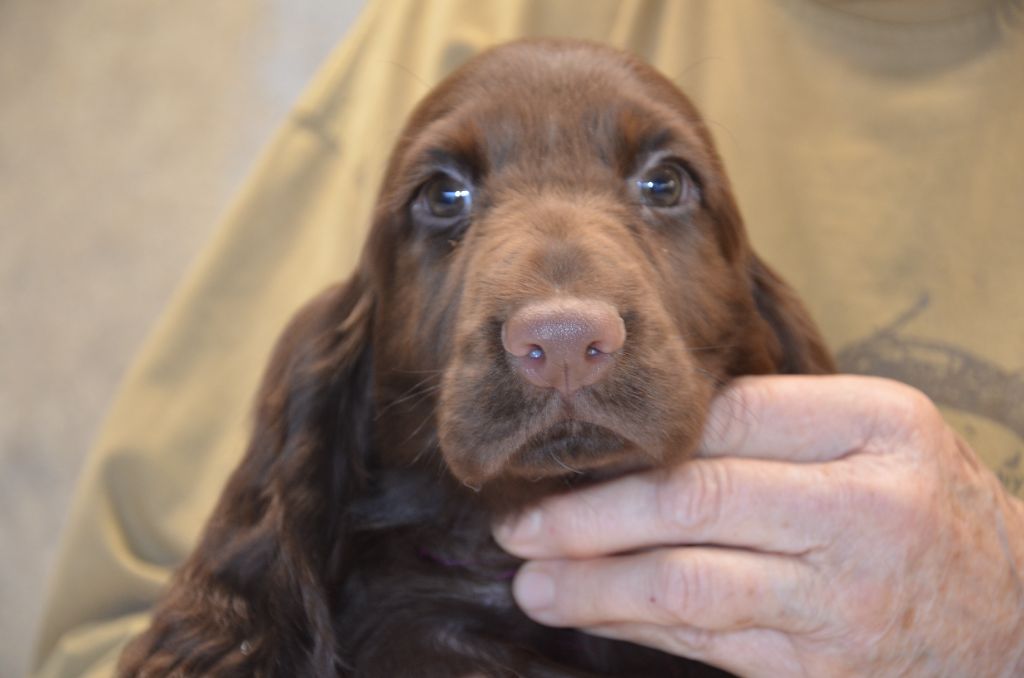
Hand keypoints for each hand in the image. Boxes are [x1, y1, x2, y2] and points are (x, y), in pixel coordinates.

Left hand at [493, 375, 1023, 675]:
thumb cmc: (923, 504)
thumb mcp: (879, 434)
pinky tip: (595, 615)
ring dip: (595, 587)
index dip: (635, 440)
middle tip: (519, 528)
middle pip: (692, 502)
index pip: (724, 420)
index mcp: (877, 428)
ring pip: (688, 586)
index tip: (568, 450)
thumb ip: (777, 422)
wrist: (1014, 616)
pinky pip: (709, 643)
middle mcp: (862, 510)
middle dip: (588, 517)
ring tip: (532, 585)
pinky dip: (642, 627)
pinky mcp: (822, 671)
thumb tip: (648, 433)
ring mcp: (842, 601)